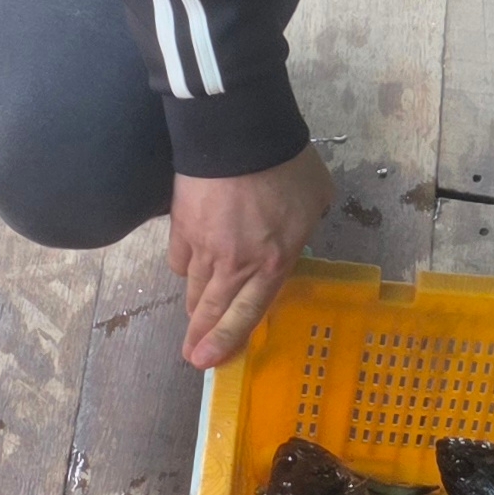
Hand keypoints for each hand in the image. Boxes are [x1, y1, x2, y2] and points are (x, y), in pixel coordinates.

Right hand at [169, 148, 334, 368]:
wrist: (239, 133)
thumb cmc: (286, 165)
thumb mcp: (316, 200)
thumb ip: (305, 225)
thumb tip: (298, 228)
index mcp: (273, 262)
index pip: (248, 312)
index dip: (228, 340)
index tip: (210, 361)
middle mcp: (234, 264)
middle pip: (212, 309)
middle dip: (201, 337)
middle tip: (192, 356)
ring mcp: (203, 246)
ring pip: (192, 288)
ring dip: (193, 307)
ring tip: (192, 320)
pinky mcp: (181, 226)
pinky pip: (177, 260)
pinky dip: (182, 269)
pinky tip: (186, 271)